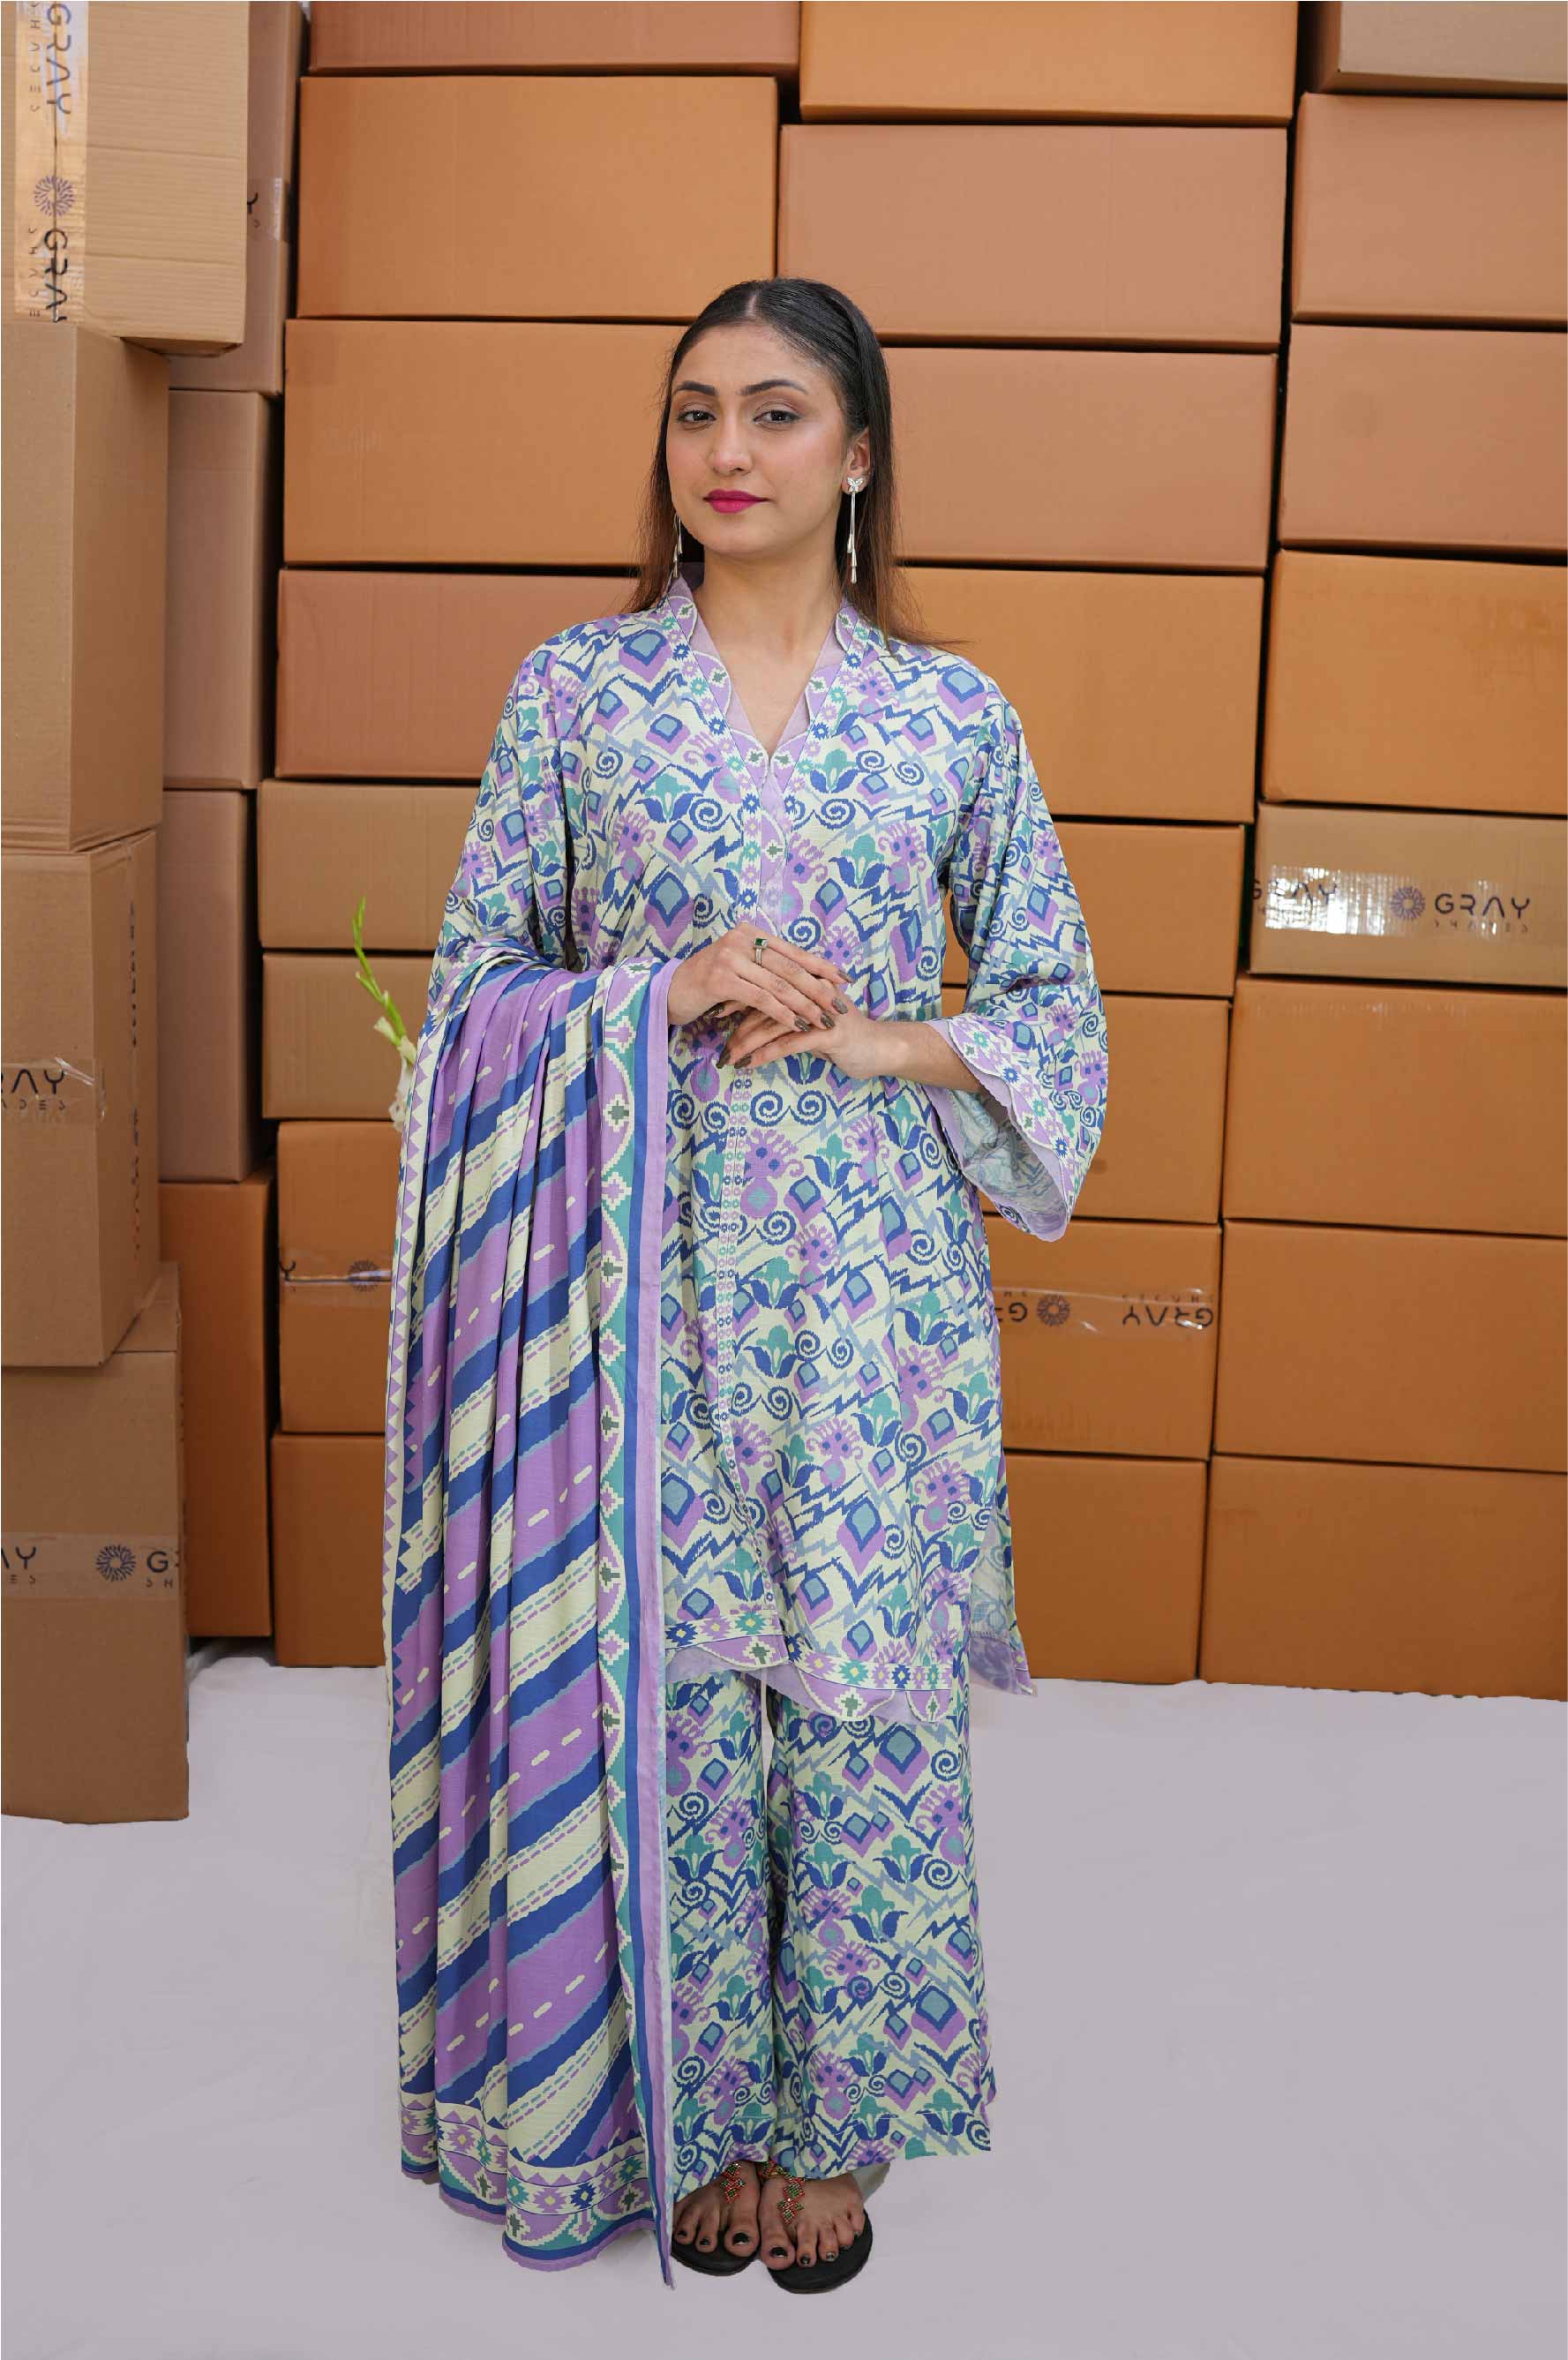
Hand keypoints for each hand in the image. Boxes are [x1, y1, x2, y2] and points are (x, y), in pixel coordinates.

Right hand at [667, 922, 851, 1031]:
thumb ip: (766, 968)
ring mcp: (730, 957)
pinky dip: (782, 1013)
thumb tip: (805, 978)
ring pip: (779, 985)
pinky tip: (796, 1025)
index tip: (844, 980)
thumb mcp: (740, 969)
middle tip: (839, 1007)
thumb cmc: (708, 984)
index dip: (821, 965)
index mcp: (751, 932)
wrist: (669, 992)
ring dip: (804, 1006)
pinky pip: (761, 998)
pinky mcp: (721, 979)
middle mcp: (742, 939)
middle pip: (790, 967)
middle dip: (819, 990)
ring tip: (823, 1021)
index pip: (793, 951)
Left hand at [722, 995, 885, 1080]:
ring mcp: (821, 1010)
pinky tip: (749, 1064)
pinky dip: (765, 1054)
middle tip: (718, 1043)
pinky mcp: (828, 1033)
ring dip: (746, 1043)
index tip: (715, 1013)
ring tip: (729, 1058)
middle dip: (737, 1025)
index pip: (764, 985)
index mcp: (806, 981)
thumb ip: (785, 1012)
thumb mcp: (810, 1020)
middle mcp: (811, 990)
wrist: (879, 1047)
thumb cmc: (842, 1036)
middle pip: (764, 1004)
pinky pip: (788, 1043)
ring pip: (772, 1024)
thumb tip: (749, 1017)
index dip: (738, 999)